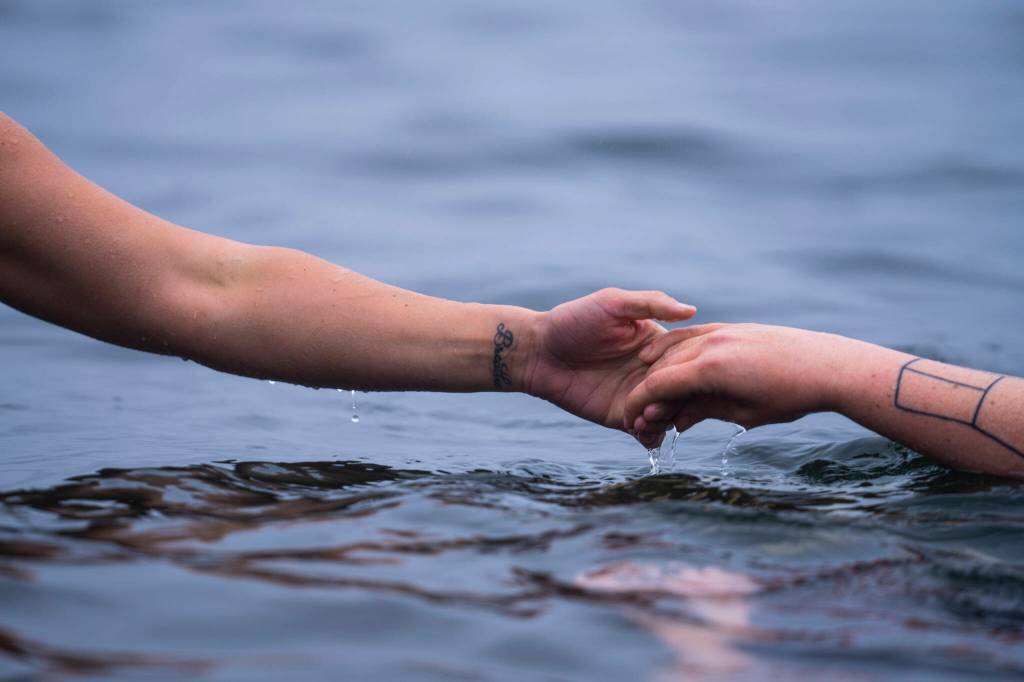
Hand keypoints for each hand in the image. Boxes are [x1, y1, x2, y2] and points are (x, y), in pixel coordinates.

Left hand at [523, 288, 695, 434]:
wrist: (539, 352)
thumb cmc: (573, 320)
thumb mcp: (612, 303)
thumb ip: (651, 304)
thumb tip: (691, 310)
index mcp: (658, 344)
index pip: (689, 360)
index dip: (690, 369)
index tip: (679, 374)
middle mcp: (653, 372)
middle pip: (684, 393)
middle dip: (678, 400)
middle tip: (658, 401)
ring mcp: (638, 396)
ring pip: (669, 416)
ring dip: (665, 420)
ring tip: (646, 416)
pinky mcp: (621, 417)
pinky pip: (647, 434)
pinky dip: (651, 437)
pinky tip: (638, 428)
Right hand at [624, 324, 844, 444]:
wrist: (829, 365)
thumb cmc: (791, 396)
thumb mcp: (744, 413)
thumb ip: (703, 411)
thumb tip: (675, 421)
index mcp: (711, 369)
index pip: (659, 385)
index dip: (640, 403)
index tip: (631, 420)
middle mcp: (712, 344)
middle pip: (662, 366)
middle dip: (647, 390)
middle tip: (643, 413)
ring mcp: (722, 332)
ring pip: (675, 347)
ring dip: (658, 369)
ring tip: (652, 391)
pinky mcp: (733, 328)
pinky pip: (693, 335)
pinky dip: (676, 348)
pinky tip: (670, 360)